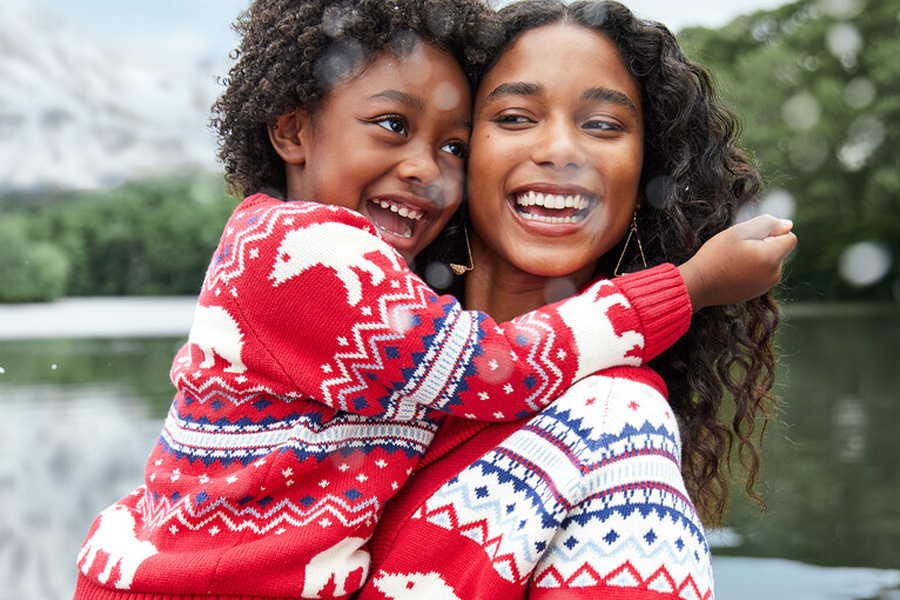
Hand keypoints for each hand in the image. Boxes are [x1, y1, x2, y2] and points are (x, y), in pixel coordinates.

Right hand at [678, 214, 796, 311]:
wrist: (698, 284)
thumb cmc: (716, 255)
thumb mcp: (739, 231)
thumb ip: (767, 224)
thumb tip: (788, 225)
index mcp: (772, 258)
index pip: (789, 237)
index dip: (773, 232)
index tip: (751, 237)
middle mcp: (774, 275)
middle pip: (779, 251)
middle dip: (765, 246)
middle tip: (738, 249)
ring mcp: (766, 286)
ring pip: (770, 263)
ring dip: (758, 258)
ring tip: (734, 260)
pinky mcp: (756, 293)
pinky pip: (761, 275)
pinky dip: (751, 271)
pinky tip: (732, 271)